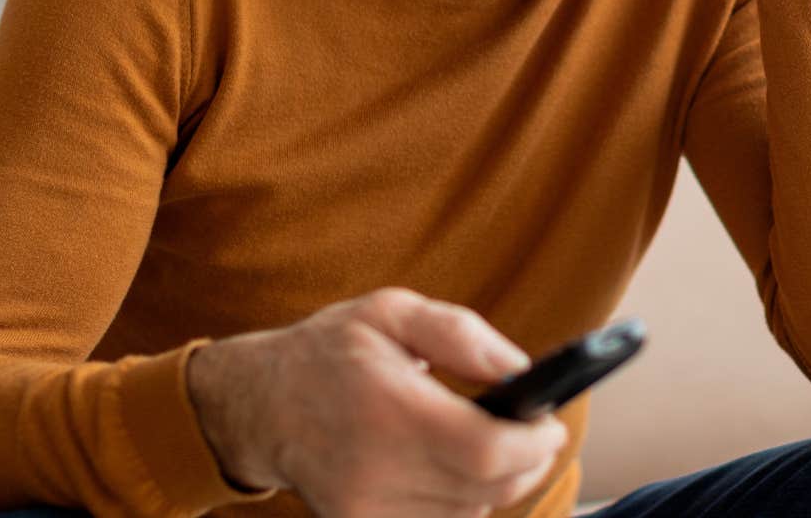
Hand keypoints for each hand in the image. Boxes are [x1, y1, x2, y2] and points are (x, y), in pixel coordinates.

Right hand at [187, 288, 567, 516]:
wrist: (261, 404)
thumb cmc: (332, 350)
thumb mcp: (392, 312)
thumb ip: (460, 333)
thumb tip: (519, 369)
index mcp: (387, 404)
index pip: (484, 449)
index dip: (533, 443)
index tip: (549, 424)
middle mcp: (375, 464)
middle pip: (486, 488)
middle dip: (526, 462)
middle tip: (533, 433)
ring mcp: (366, 506)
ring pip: (469, 512)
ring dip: (494, 483)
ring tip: (485, 444)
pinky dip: (461, 501)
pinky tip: (451, 468)